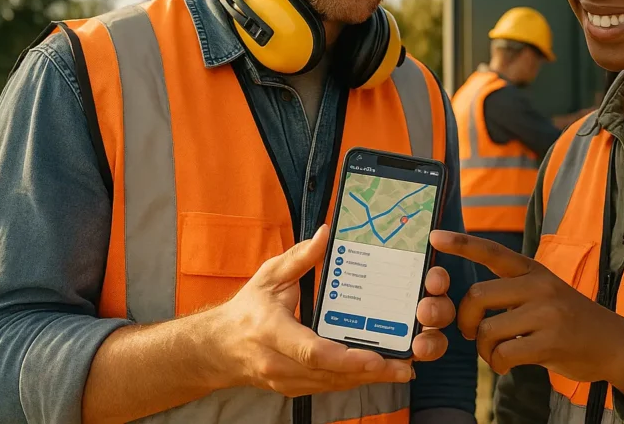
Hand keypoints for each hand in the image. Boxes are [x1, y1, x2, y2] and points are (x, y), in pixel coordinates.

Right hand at [208, 225, 450, 396]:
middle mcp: (279, 362)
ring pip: (333, 384)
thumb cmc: (246, 309)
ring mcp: (286, 381)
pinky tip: (380, 374)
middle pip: (330, 373)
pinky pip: (328, 387)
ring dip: (368, 380)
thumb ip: (300, 258)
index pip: (312, 350)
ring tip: (402, 370)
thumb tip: (326, 233)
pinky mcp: (294, 388)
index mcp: (273, 331)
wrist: (218, 349)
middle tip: (405, 366)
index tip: (375, 357)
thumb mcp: (269, 276)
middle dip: (370, 372)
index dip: (346, 357)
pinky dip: (354, 381)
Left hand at [429, 231, 623, 401]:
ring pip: (487, 330)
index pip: (492, 252)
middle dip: (465, 320)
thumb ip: (515, 289)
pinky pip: (503, 354)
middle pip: (477, 296)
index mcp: (534, 270)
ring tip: (496, 353)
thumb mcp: (546, 291)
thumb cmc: (571, 321)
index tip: (434, 236)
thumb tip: (472, 299)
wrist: (615, 344)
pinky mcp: (551, 342)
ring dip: (483, 349)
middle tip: (470, 333)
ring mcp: (547, 313)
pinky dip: (497, 365)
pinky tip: (508, 365)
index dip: (461, 244)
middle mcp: (539, 285)